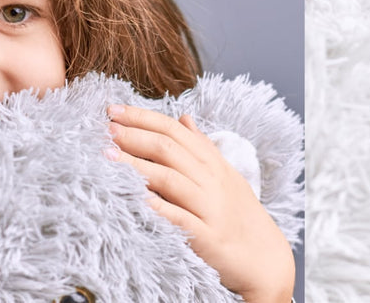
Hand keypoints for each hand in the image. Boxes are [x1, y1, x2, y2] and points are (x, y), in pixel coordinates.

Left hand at [105, 105, 293, 302]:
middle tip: (105, 128)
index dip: (142, 117)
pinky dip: (157, 207)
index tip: (112, 109)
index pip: (174, 131)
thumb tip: (184, 117)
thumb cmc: (238, 214)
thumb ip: (202, 147)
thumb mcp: (225, 175)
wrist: (265, 260)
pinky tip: (134, 198)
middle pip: (169, 150)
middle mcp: (212, 182)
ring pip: (170, 180)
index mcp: (213, 164)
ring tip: (107, 155)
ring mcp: (210, 209)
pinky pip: (178, 218)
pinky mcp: (206, 237)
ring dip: (136, 165)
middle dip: (134, 136)